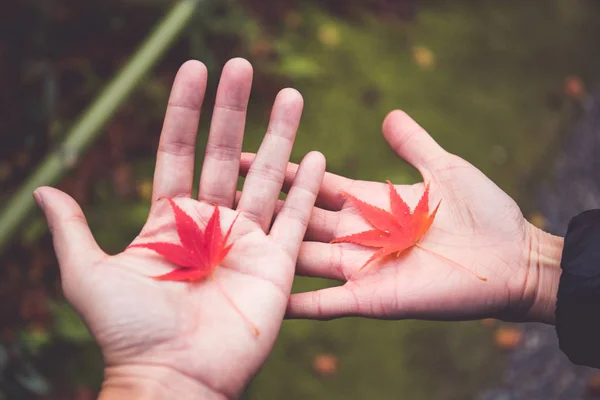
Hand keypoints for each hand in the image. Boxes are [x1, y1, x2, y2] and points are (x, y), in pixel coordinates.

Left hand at [34, 58, 324, 398]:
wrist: (175, 378)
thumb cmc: (130, 332)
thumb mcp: (89, 276)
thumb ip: (73, 229)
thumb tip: (44, 189)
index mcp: (170, 219)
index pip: (178, 149)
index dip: (185, 109)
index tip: (194, 67)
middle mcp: (211, 223)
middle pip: (226, 153)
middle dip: (233, 108)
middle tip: (242, 65)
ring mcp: (247, 241)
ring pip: (268, 176)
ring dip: (280, 136)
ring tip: (290, 94)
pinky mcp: (277, 264)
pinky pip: (296, 218)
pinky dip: (307, 187)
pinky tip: (316, 154)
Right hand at [241, 110, 562, 324]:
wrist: (511, 260)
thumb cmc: (483, 213)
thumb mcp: (444, 168)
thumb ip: (413, 144)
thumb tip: (388, 114)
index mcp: (370, 202)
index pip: (316, 185)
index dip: (283, 172)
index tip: (248, 155)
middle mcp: (358, 235)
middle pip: (299, 219)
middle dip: (263, 207)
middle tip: (219, 194)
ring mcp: (362, 268)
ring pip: (304, 258)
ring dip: (269, 252)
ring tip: (229, 245)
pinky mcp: (371, 298)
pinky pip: (326, 304)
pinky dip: (298, 304)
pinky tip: (266, 301)